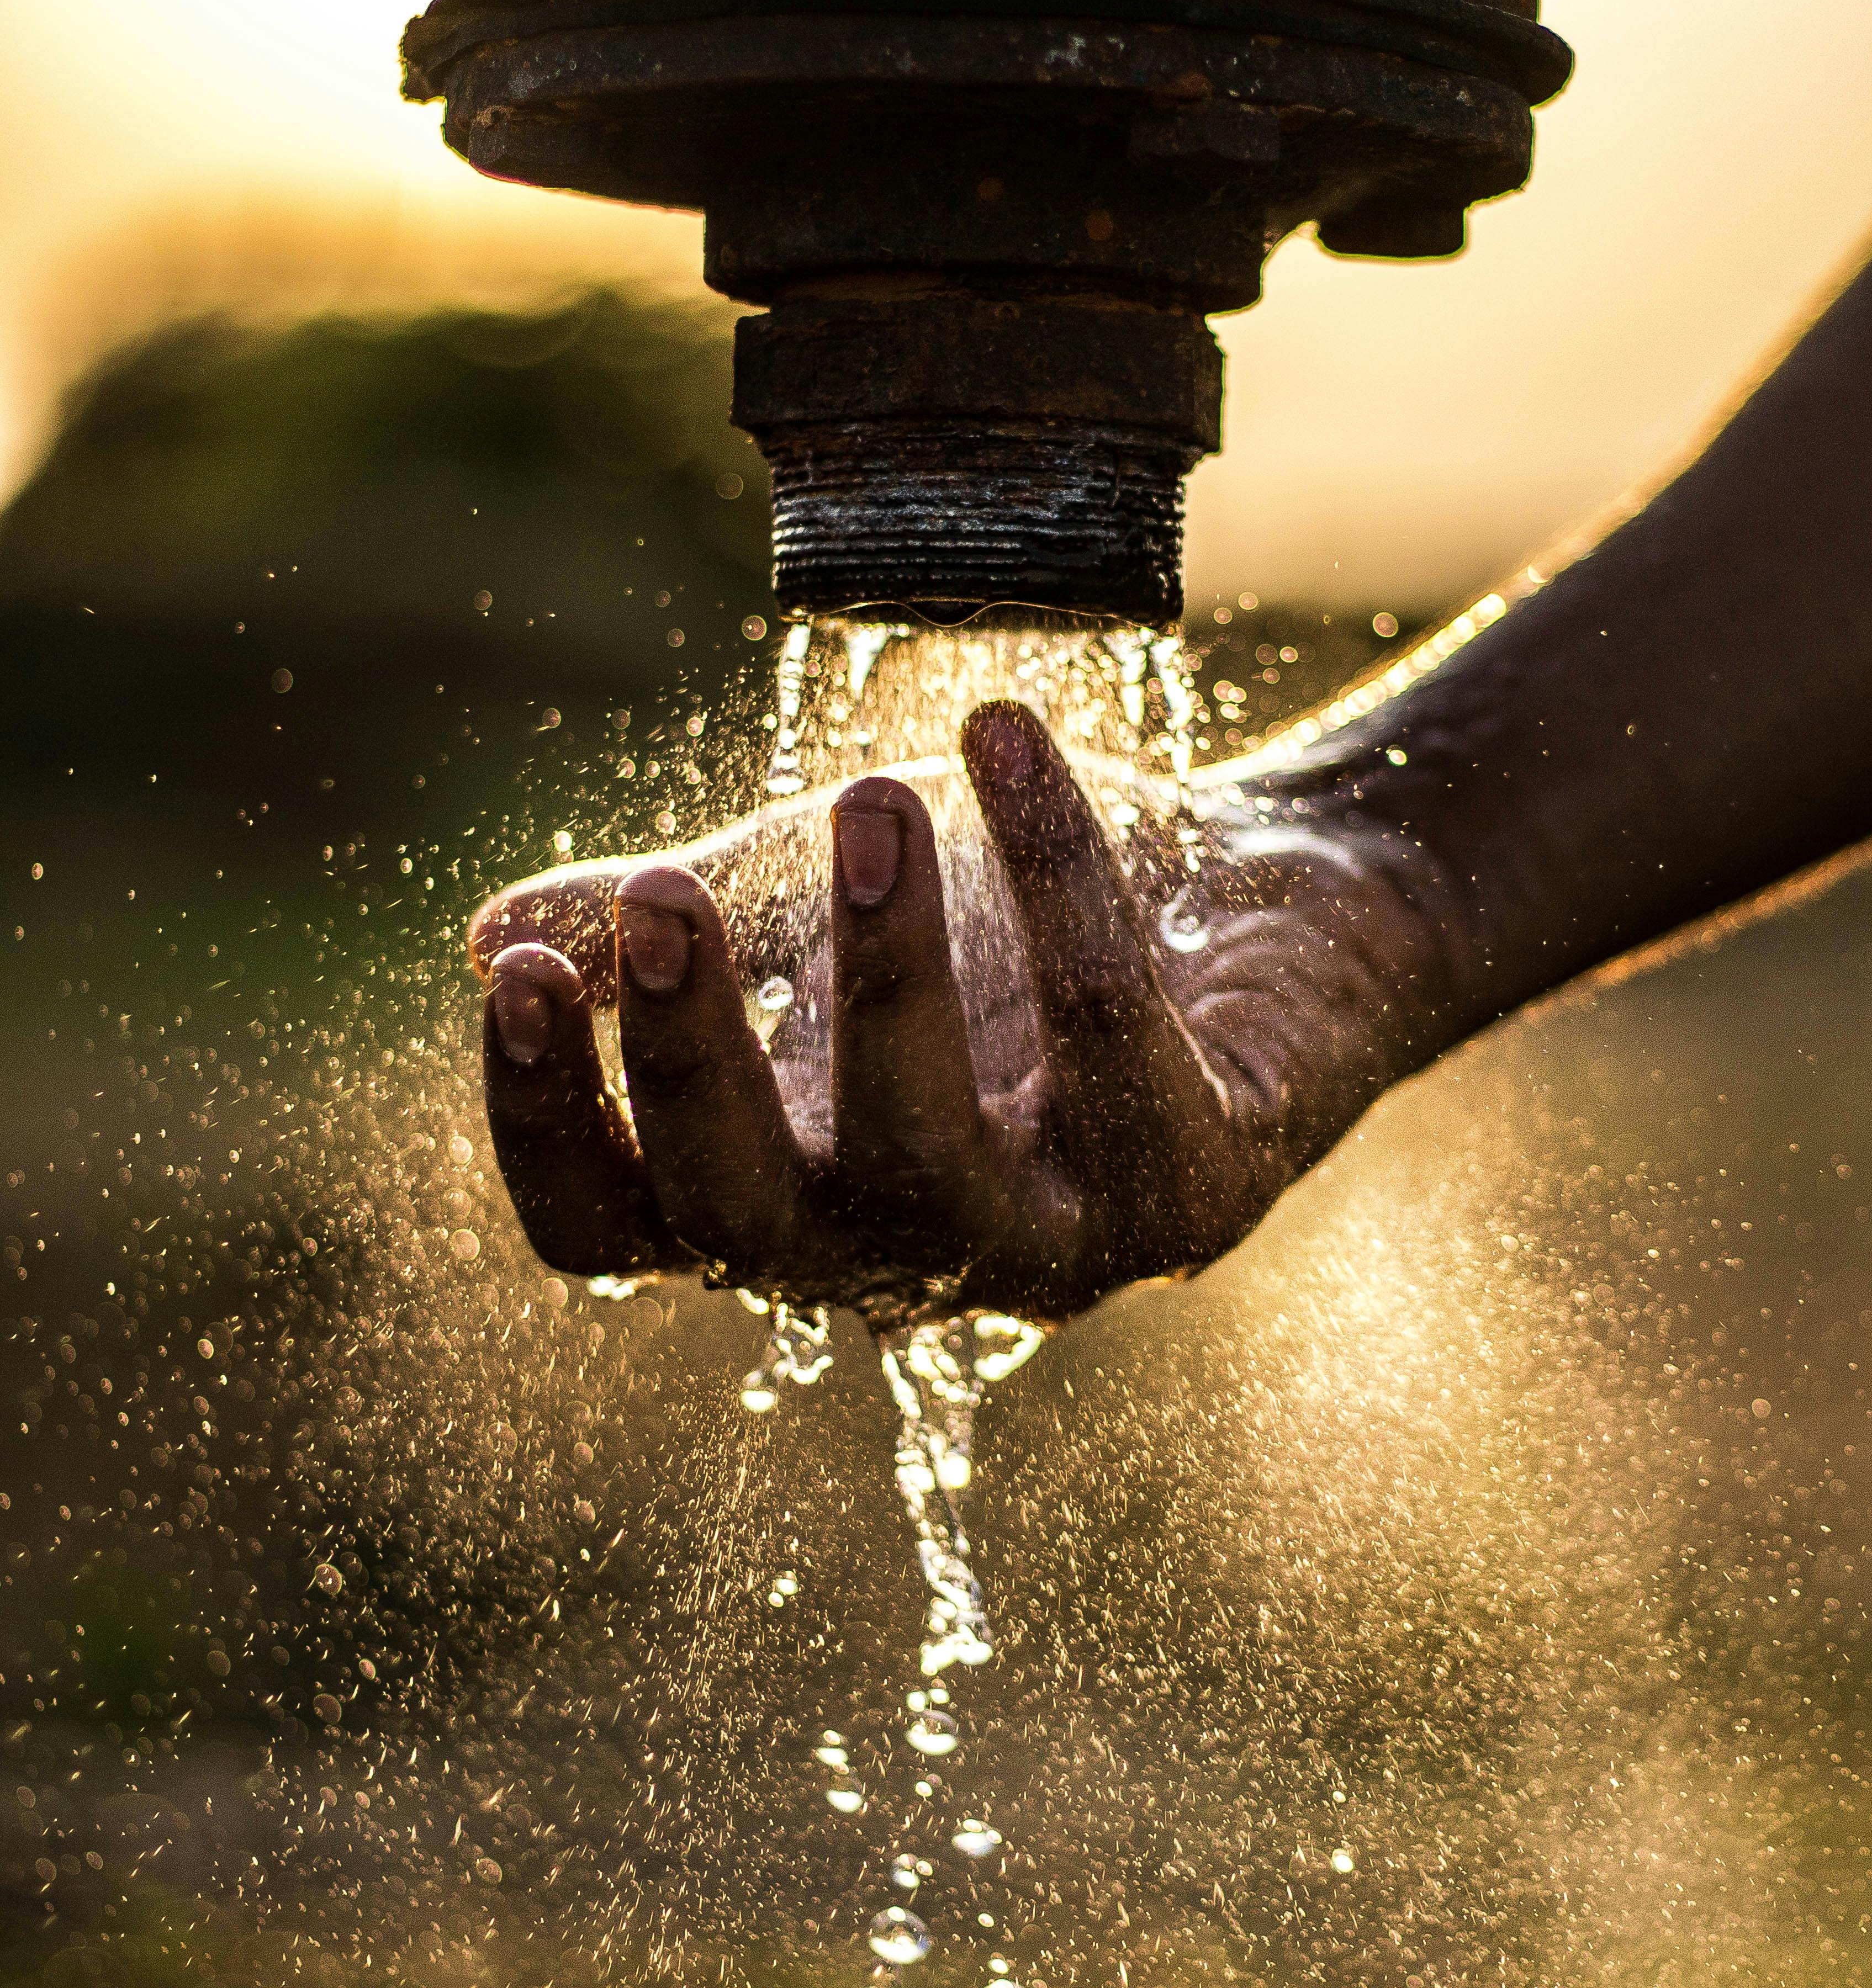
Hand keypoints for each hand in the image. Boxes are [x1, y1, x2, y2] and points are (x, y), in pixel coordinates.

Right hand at [466, 702, 1462, 1318]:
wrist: (1267, 904)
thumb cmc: (1009, 924)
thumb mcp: (811, 911)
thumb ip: (666, 935)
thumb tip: (487, 934)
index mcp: (783, 1196)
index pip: (616, 1230)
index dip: (551, 1126)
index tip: (527, 971)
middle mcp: (902, 1254)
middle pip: (750, 1224)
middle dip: (697, 1063)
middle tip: (667, 891)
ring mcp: (1055, 1243)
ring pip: (933, 1168)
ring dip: (889, 977)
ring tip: (874, 797)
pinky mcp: (1198, 1188)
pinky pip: (1112, 1040)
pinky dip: (1061, 879)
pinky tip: (1008, 733)